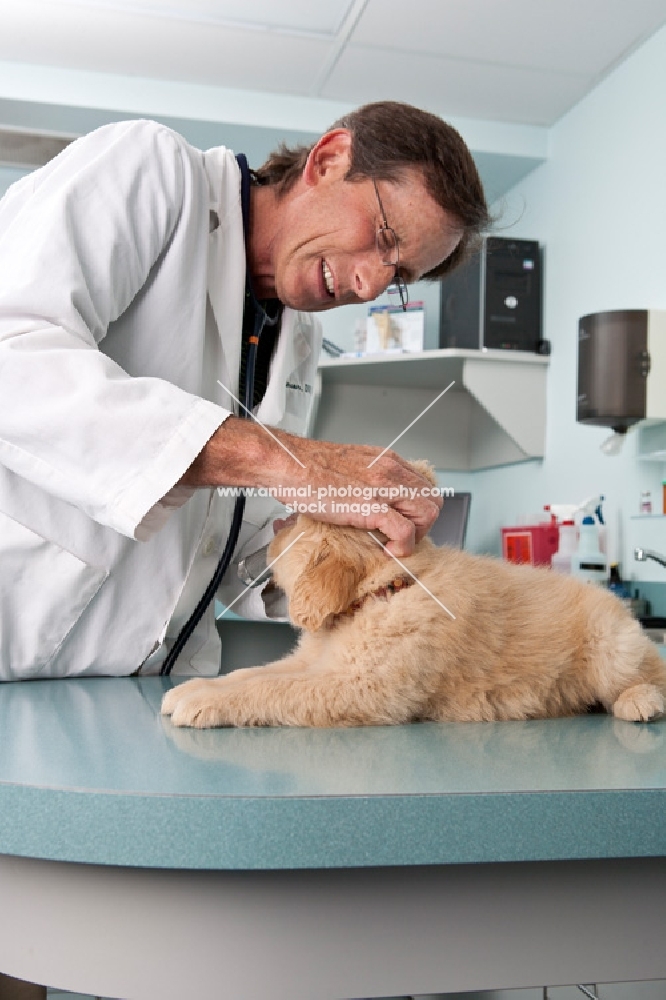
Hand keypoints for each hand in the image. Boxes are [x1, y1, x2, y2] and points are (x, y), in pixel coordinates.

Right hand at [180, 418, 441, 557]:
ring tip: (396, 545)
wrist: (287, 463)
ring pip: (427, 513)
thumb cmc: (306, 467)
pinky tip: (389, 549)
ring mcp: (382, 487)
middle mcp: (390, 470)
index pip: (425, 484)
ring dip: (416, 535)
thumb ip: (366, 482)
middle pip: (433, 499)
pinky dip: (403, 544)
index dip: (421, 509)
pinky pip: (404, 529)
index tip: (407, 524)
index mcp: (386, 461)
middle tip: (404, 538)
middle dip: (424, 525)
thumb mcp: (348, 468)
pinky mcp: (370, 506)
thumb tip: (369, 503)